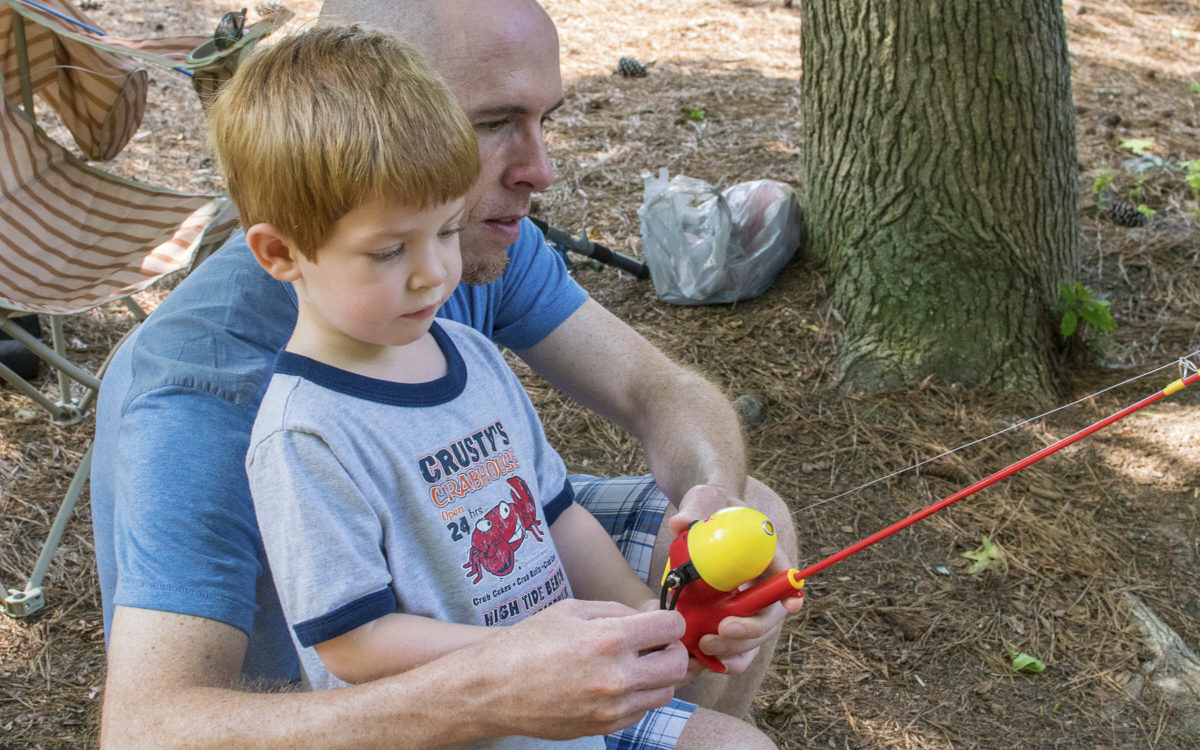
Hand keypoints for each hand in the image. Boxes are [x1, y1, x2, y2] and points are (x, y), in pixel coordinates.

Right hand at [474, 598, 689, 737]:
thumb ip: (616, 611)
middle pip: (677, 665)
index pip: (671, 628)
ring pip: (665, 692)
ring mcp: (612, 708)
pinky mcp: (604, 728)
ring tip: (634, 664)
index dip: (671, 621)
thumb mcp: (570, 611)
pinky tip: (616, 683)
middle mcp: (617, 677)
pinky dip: (638, 696)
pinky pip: (642, 711)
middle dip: (671, 649)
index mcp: (610, 639)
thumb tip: (648, 616)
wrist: (492, 688)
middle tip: (656, 643)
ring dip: (657, 675)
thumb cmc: (527, 643)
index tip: (662, 622)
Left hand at [669, 482, 803, 673]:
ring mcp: (748, 605)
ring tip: (705, 646)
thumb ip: (695, 508)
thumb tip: (681, 523)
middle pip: (771, 616)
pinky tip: (705, 660)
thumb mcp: (704, 499)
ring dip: (737, 650)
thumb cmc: (710, 506)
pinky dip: (727, 659)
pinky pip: (737, 649)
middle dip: (751, 629)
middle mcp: (762, 584)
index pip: (785, 574)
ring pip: (756, 639)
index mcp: (766, 554)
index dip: (790, 593)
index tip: (789, 607)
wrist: (700, 520)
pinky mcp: (731, 620)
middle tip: (721, 630)